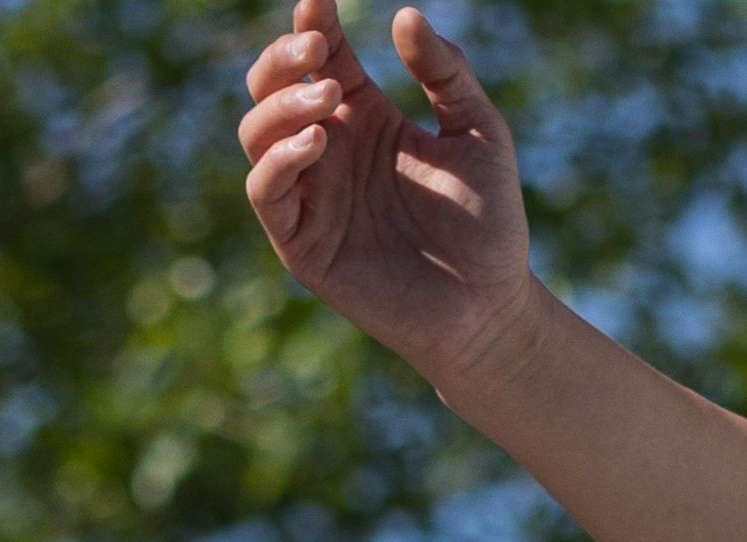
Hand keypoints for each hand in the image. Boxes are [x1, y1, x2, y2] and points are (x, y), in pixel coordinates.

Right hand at [240, 0, 539, 392]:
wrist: (489, 307)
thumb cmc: (488, 223)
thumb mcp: (479, 132)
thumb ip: (446, 73)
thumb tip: (405, 15)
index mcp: (363, 117)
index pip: (319, 55)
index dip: (311, 23)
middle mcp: (329, 150)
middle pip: (271, 87)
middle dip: (282, 58)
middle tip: (316, 48)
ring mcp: (310, 195)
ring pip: (257, 132)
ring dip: (282, 105)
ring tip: (328, 98)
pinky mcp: (301, 242)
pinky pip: (264, 190)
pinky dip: (278, 159)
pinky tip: (318, 141)